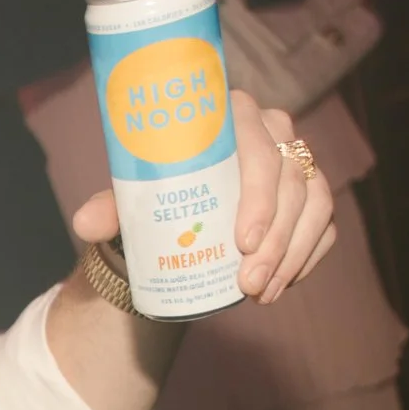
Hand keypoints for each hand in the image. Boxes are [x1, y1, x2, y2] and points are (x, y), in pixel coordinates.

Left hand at [67, 88, 337, 302]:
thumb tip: (84, 222)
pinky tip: (285, 283)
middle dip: (275, 239)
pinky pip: (324, 224)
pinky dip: (308, 256)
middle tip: (249, 283)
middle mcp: (273, 133)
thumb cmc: (155, 197)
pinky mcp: (311, 196)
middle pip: (291, 181)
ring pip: (315, 203)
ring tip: (262, 292)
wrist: (176, 217)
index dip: (258, 194)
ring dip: (293, 253)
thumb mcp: (132, 203)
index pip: (258, 146)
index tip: (242, 242)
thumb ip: (110, 209)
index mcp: (232, 117)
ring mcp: (297, 164)